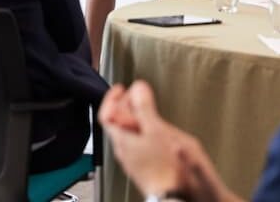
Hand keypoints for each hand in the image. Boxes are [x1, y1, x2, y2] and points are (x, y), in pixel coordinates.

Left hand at [100, 82, 233, 201]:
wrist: (172, 195)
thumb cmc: (163, 167)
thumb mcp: (154, 129)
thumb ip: (144, 108)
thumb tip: (137, 88)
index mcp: (121, 138)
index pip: (106, 114)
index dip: (111, 98)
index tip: (120, 88)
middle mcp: (123, 150)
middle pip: (116, 123)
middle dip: (125, 106)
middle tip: (136, 96)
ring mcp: (132, 160)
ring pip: (127, 134)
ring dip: (134, 119)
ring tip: (146, 111)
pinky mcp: (142, 167)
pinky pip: (136, 144)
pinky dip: (142, 132)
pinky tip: (154, 133)